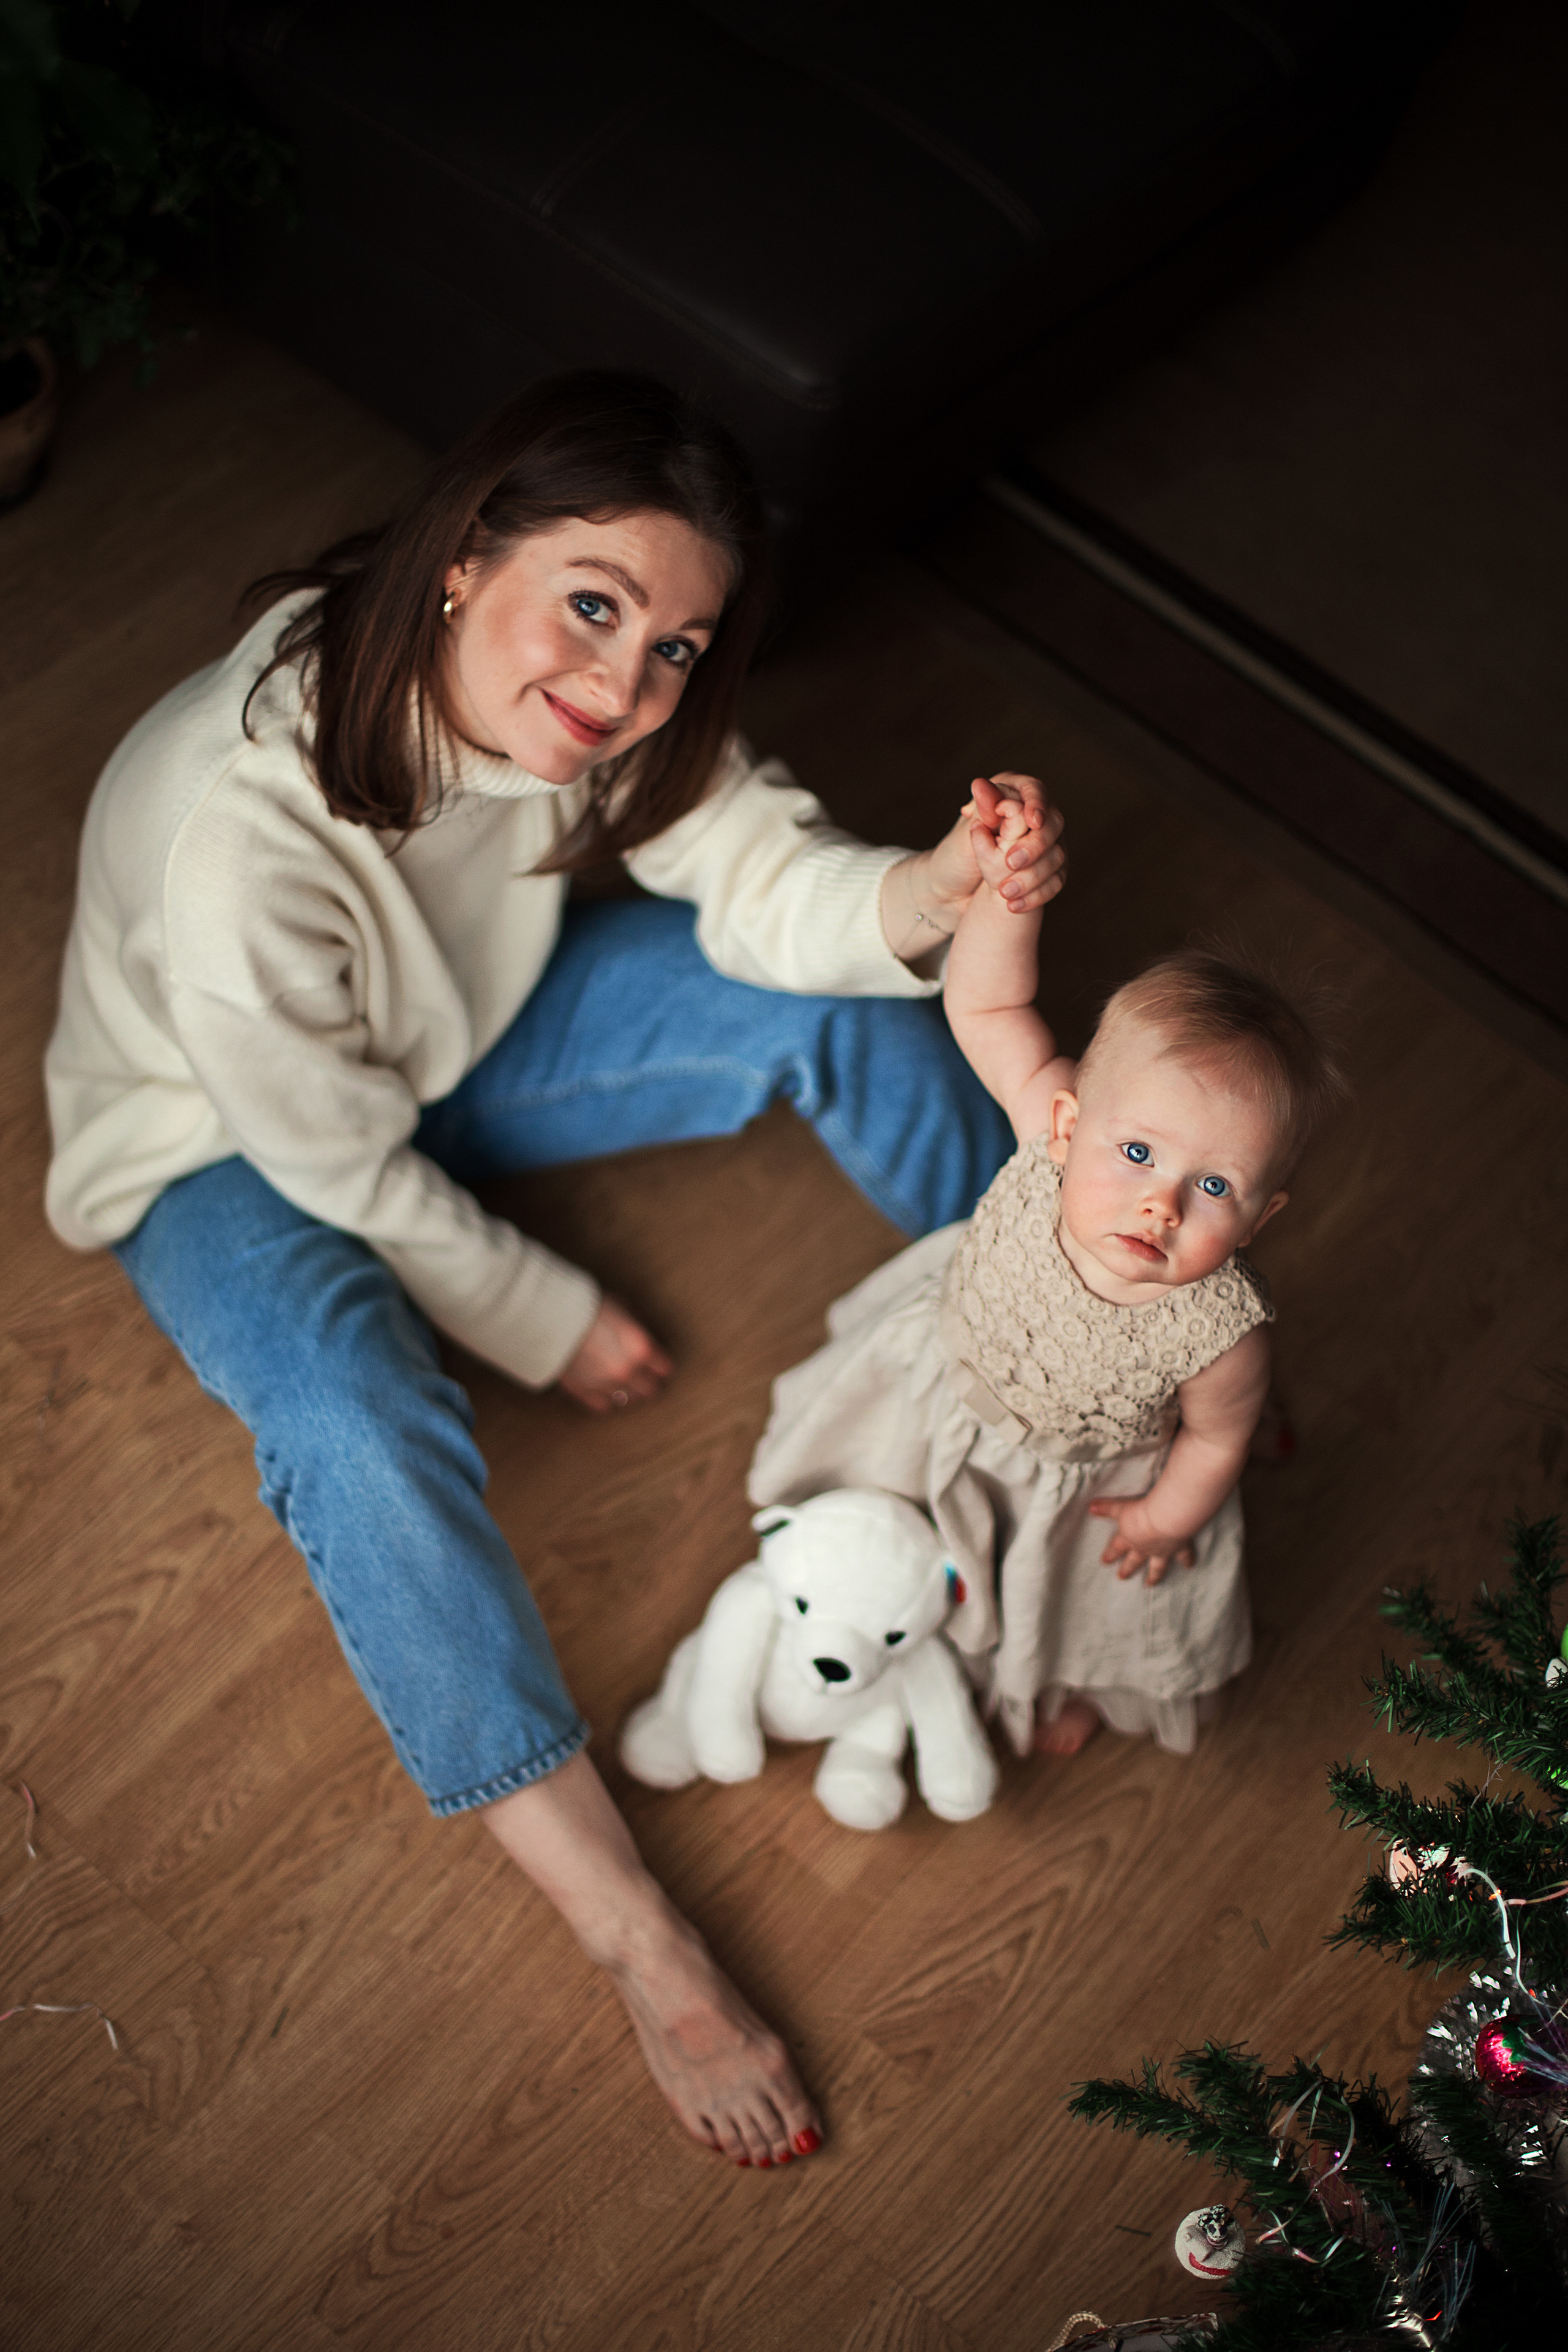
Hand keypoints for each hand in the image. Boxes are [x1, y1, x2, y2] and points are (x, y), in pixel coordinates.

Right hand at [558, 1297, 673, 1412]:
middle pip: (651, 1389)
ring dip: (628, 1390)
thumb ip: (639, 1327)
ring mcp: (606, 1386)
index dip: (661, 1364)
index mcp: (641, 1349)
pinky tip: (602, 1384)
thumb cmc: (588, 1308)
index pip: (666, 1369)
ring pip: (629, 1400)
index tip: (656, 1360)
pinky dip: (606, 1396)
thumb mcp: (623, 1307)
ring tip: (619, 1376)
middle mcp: (627, 1372)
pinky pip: (605, 1405)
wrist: (550, 1318)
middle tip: (641, 1371)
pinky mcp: (585, 1393)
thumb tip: (648, 1338)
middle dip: (648, 1380)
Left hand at [920, 772, 1065, 921]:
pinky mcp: (1048, 870)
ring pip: (1056, 854)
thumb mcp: (964, 834)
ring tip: (1003, 891)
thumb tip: (980, 783)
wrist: (952, 893)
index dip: (1036, 804)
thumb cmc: (954, 858)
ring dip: (1033, 875)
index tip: (1032, 821)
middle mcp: (1033, 817)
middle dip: (1034, 844)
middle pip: (1052, 822)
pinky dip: (1036, 894)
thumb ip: (979, 812)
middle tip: (1010, 863)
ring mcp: (1044, 844)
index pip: (1034, 790)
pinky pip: (1055, 881)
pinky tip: (1013, 906)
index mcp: (1011, 796)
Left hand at [1088, 1496, 1197, 1585]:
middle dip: (1127, 1569)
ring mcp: (1162, 1551)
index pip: (1116, 1548)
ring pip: (1157, 1567)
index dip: (1110, 1554)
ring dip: (1153, 1575)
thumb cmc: (1141, 1511)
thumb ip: (1105, 1508)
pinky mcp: (1179, 1548)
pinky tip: (1190, 1567)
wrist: (1166, 1518)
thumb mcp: (1120, 1507)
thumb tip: (1090, 1507)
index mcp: (1129, 1538)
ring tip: (1150, 1584)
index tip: (1105, 1562)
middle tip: (1121, 1577)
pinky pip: (1183, 1557)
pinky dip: (1187, 1561)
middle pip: (1134, 1561)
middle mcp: (1144, 1548)